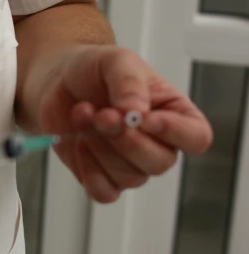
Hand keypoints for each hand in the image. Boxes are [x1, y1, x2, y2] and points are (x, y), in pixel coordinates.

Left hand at [39, 45, 212, 202]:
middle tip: (103, 114)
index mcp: (174, 113)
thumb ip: (129, 82)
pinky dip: (87, 169)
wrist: (57, 81)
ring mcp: (130, 164)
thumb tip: (137, 112)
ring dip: (100, 147)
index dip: (175, 132)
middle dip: (126, 139)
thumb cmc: (94, 70)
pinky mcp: (101, 177)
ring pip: (129, 177)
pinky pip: (104, 192)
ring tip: (84, 115)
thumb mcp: (115, 61)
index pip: (196, 137)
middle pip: (160, 163)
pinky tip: (78, 142)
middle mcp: (157, 144)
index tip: (145, 117)